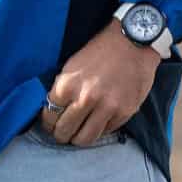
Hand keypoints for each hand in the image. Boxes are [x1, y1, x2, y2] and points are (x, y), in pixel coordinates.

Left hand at [40, 22, 160, 145]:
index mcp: (67, 84)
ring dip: (79, 138)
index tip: (51, 125)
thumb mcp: (72, 65)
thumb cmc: (101, 50)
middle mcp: (86, 98)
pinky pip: (106, 131)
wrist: (133, 41)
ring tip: (80, 134)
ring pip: (85, 139)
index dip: (48, 123)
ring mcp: (106, 107)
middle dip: (61, 134)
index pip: (49, 116)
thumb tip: (53, 112)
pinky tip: (100, 120)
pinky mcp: (124, 112)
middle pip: (64, 132)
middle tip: (64, 133)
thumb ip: (63, 90)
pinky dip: (101, 128)